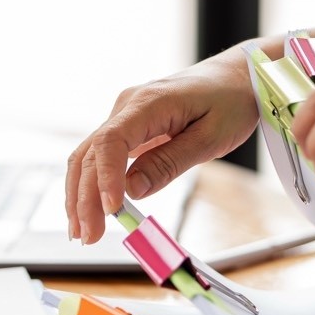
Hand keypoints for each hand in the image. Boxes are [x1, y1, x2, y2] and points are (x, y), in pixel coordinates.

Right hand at [66, 52, 258, 243]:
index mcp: (149, 103)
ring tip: (82, 232)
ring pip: (87, 157)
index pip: (111, 141)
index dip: (106, 177)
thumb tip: (133, 191)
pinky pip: (99, 157)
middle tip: (90, 236)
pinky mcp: (127, 128)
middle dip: (85, 198)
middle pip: (91, 153)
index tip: (112, 210)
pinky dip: (91, 184)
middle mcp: (126, 106)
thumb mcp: (211, 138)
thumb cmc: (229, 102)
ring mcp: (123, 116)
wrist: (234, 77)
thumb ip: (170, 163)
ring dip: (79, 194)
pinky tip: (89, 211)